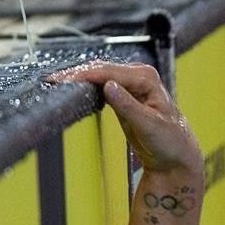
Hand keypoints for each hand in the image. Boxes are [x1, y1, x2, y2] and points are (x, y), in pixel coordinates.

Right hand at [48, 61, 203, 177]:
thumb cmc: (169, 141)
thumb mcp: (149, 126)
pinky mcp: (122, 94)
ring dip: (76, 78)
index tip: (61, 80)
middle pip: (99, 69)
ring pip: (97, 75)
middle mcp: (139, 75)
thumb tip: (108, 85)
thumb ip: (128, 106)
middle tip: (49, 81)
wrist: (175, 155)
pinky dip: (83, 85)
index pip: (108, 72)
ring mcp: (130, 83)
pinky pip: (98, 85)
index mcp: (147, 78)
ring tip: (53, 83)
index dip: (83, 75)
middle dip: (75, 74)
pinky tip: (69, 88)